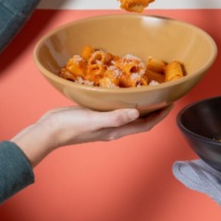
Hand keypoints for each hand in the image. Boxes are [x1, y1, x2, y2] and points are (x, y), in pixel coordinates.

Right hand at [11, 104, 171, 167]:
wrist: (49, 130)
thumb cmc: (70, 126)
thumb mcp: (94, 120)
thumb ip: (115, 117)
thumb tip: (136, 112)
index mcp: (116, 130)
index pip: (145, 125)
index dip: (160, 116)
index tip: (171, 103)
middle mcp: (113, 127)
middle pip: (140, 120)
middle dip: (154, 110)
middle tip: (163, 95)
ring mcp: (103, 122)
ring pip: (128, 114)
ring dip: (140, 105)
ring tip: (147, 91)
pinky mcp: (94, 114)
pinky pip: (115, 108)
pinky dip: (123, 100)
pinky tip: (121, 90)